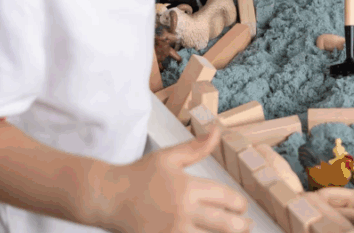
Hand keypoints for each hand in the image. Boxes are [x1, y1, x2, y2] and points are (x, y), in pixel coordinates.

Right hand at [102, 127, 251, 232]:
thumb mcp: (168, 157)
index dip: (240, 204)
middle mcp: (183, 212)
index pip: (227, 198)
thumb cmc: (138, 176)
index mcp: (188, 188)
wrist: (107, 198)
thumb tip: (218, 130)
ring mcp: (173, 232)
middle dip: (241, 226)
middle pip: (227, 225)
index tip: (242, 207)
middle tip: (246, 225)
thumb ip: (196, 147)